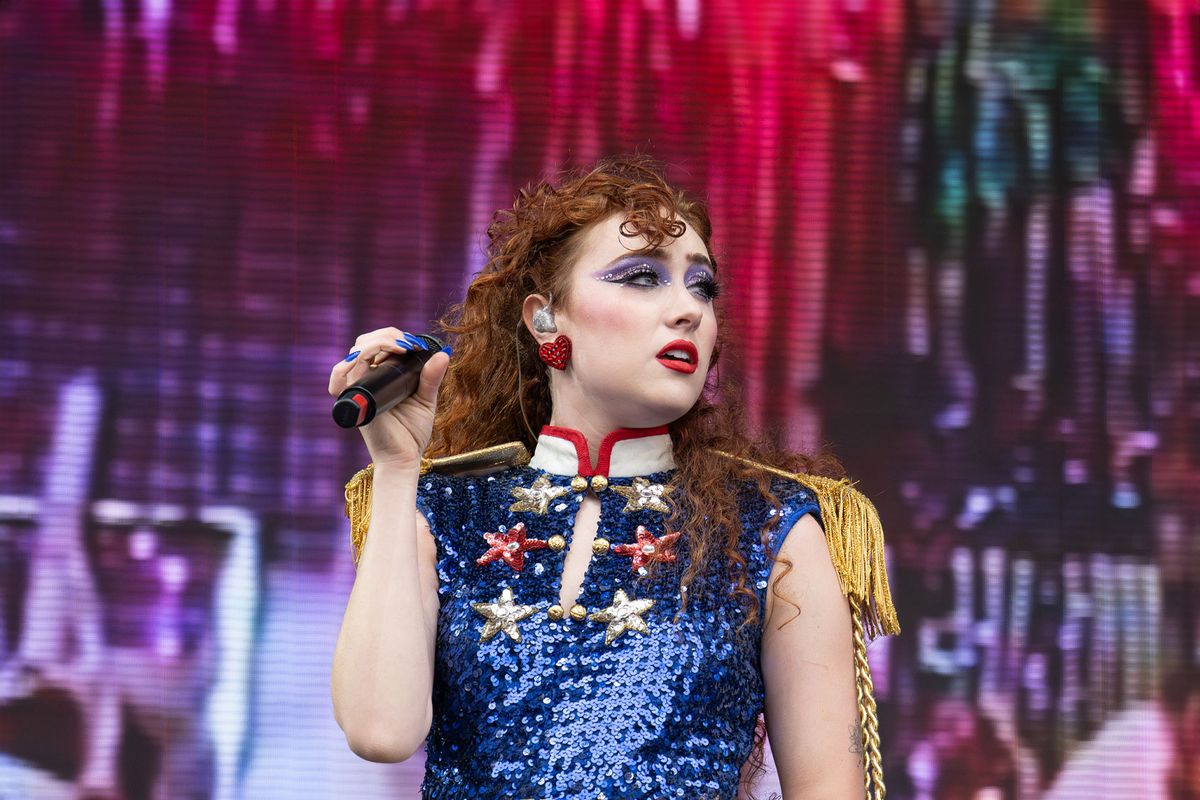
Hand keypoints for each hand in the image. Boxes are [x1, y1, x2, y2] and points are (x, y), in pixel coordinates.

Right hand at [327, 327, 450, 469]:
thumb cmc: (412, 433)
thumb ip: (431, 377)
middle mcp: (363, 381)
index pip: (376, 345)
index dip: (394, 337)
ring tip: (402, 348)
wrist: (404, 458)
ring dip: (378, 342)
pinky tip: (381, 359)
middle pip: (363, 342)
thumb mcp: (425, 399)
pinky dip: (361, 358)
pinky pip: (345, 372)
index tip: (417, 344)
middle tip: (410, 345)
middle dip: (388, 336)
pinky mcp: (354, 399)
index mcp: (377, 378)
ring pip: (355, 351)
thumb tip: (443, 353)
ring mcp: (356, 389)